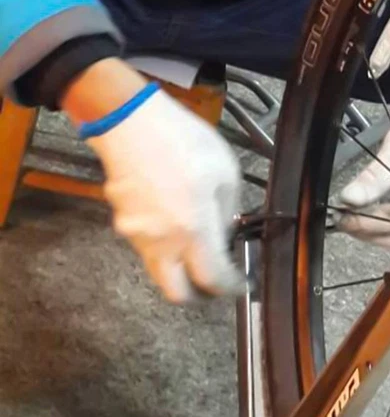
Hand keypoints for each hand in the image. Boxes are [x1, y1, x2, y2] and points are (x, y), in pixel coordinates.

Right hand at [82, 87, 243, 302]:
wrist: (130, 121)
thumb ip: (228, 210)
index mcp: (193, 229)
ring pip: (159, 270)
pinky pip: (147, 246)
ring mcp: (136, 234)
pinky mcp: (121, 222)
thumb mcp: (226, 171)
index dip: (230, 288)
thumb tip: (225, 234)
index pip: (212, 279)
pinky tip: (178, 221)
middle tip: (215, 282)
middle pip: (176, 292)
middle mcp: (161, 242)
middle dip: (198, 295)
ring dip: (181, 268)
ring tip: (200, 246)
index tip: (241, 284)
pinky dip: (165, 247)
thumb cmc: (184, 141)